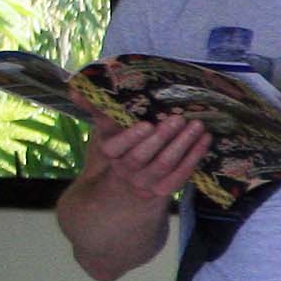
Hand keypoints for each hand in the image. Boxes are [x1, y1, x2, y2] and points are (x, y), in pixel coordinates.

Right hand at [86, 116, 208, 203]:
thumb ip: (96, 109)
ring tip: (197, 125)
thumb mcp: (106, 130)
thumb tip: (75, 90)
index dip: (131, 137)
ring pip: (164, 165)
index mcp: (110, 153)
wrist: (126, 189)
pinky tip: (205, 140)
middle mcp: (125, 170)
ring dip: (183, 145)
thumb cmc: (120, 148)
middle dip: (162, 137)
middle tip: (179, 118)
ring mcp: (145, 182)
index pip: (116, 148)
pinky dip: (195, 157)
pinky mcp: (164, 190)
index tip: (147, 124)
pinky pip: (181, 175)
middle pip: (143, 156)